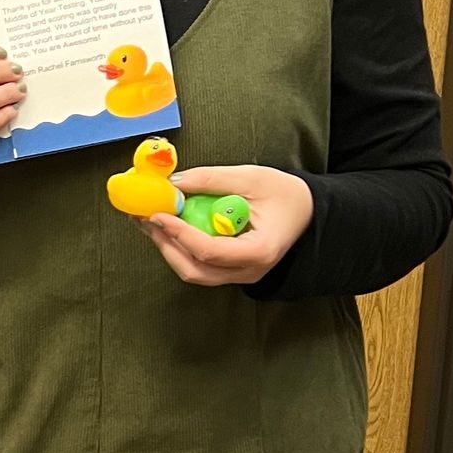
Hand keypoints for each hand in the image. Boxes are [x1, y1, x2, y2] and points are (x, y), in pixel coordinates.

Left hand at [143, 163, 313, 288]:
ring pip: (194, 272)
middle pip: (195, 270)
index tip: (158, 214)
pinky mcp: (231, 270)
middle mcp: (248, 271)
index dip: (180, 234)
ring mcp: (239, 275)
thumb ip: (211, 179)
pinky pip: (200, 265)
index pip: (210, 251)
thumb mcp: (251, 178)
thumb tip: (172, 183)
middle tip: (145, 218)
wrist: (307, 212)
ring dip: (168, 248)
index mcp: (259, 251)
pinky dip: (179, 248)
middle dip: (166, 244)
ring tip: (150, 222)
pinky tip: (166, 228)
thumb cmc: (285, 194)